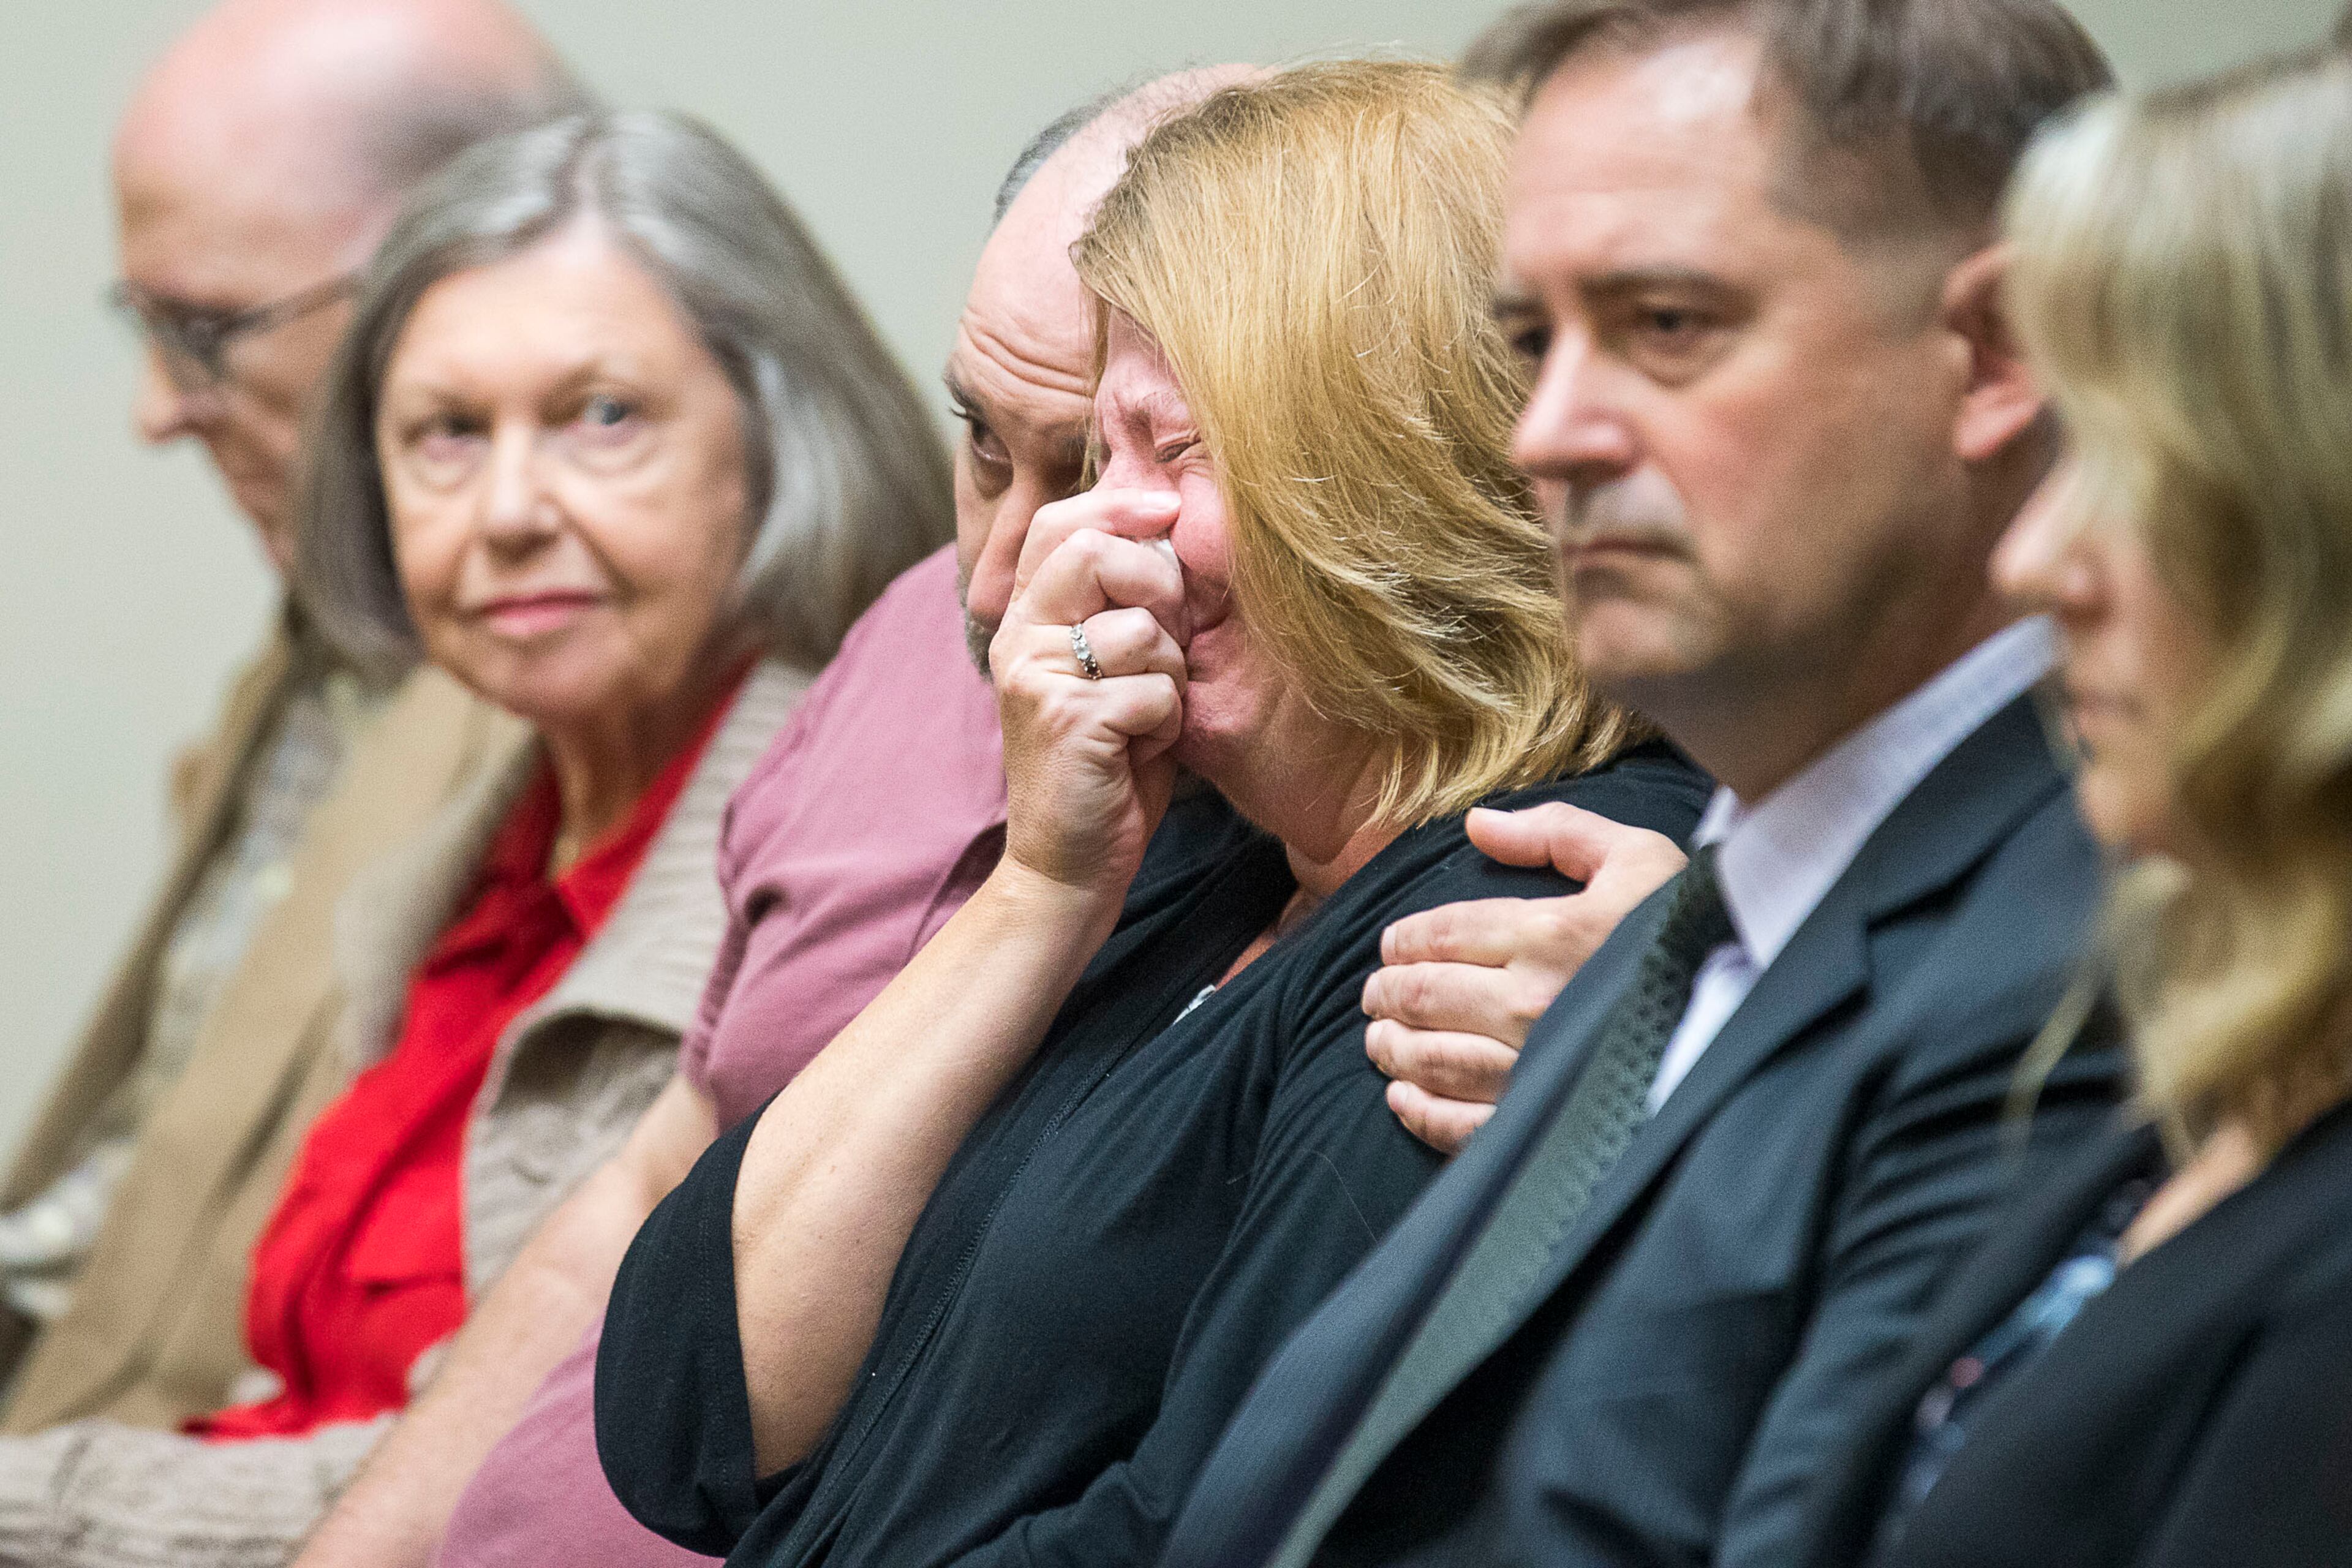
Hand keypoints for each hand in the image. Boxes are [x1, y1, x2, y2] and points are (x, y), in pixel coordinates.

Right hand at [992, 488, 1188, 903]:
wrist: (1068, 865)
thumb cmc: (1106, 767)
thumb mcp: (1111, 672)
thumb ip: (1126, 607)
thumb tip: (1172, 530)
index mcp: (1026, 621)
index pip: (1060, 524)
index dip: (1119, 504)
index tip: (1169, 510)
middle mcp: (1019, 640)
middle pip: (1095, 552)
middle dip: (1158, 586)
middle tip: (1168, 641)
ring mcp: (1035, 678)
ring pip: (1142, 630)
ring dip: (1171, 677)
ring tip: (1146, 718)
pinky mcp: (1065, 720)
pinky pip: (1156, 690)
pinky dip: (1168, 725)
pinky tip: (1141, 751)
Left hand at [1366, 804, 1687, 1153]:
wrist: (1753, 1010)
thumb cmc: (1690, 929)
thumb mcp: (1637, 856)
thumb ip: (1555, 832)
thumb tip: (1477, 825)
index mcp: (1551, 932)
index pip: (1444, 934)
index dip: (1405, 941)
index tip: (1391, 946)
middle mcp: (1534, 1002)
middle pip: (1427, 997)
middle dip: (1389, 993)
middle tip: (1374, 994)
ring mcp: (1536, 1067)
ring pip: (1434, 1059)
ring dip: (1394, 1049)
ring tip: (1379, 1039)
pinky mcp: (1545, 1120)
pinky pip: (1466, 1126)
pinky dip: (1422, 1113)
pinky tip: (1402, 1099)